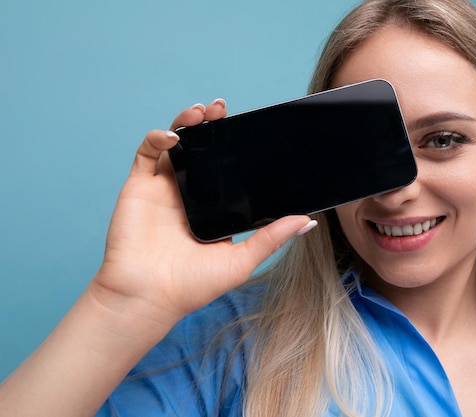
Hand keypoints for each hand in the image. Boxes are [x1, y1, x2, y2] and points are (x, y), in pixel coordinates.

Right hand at [92, 100, 313, 324]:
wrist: (148, 298)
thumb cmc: (193, 286)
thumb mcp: (241, 260)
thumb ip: (271, 238)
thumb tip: (308, 222)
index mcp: (212, 206)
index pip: (226, 167)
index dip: (235, 146)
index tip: (250, 128)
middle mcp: (189, 192)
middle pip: (201, 148)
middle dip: (212, 125)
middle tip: (223, 110)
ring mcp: (164, 187)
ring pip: (175, 143)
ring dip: (187, 122)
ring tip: (202, 113)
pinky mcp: (140, 186)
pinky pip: (147, 153)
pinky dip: (158, 138)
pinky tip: (173, 136)